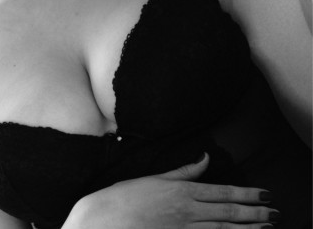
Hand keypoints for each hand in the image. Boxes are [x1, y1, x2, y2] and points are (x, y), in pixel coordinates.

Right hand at [67, 154, 278, 227]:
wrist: (104, 220)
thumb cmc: (126, 195)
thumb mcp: (155, 177)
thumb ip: (184, 171)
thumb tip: (204, 158)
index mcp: (182, 191)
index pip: (222, 193)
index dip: (246, 195)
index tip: (264, 195)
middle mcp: (186, 211)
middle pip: (227, 213)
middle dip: (253, 214)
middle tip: (275, 215)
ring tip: (265, 227)